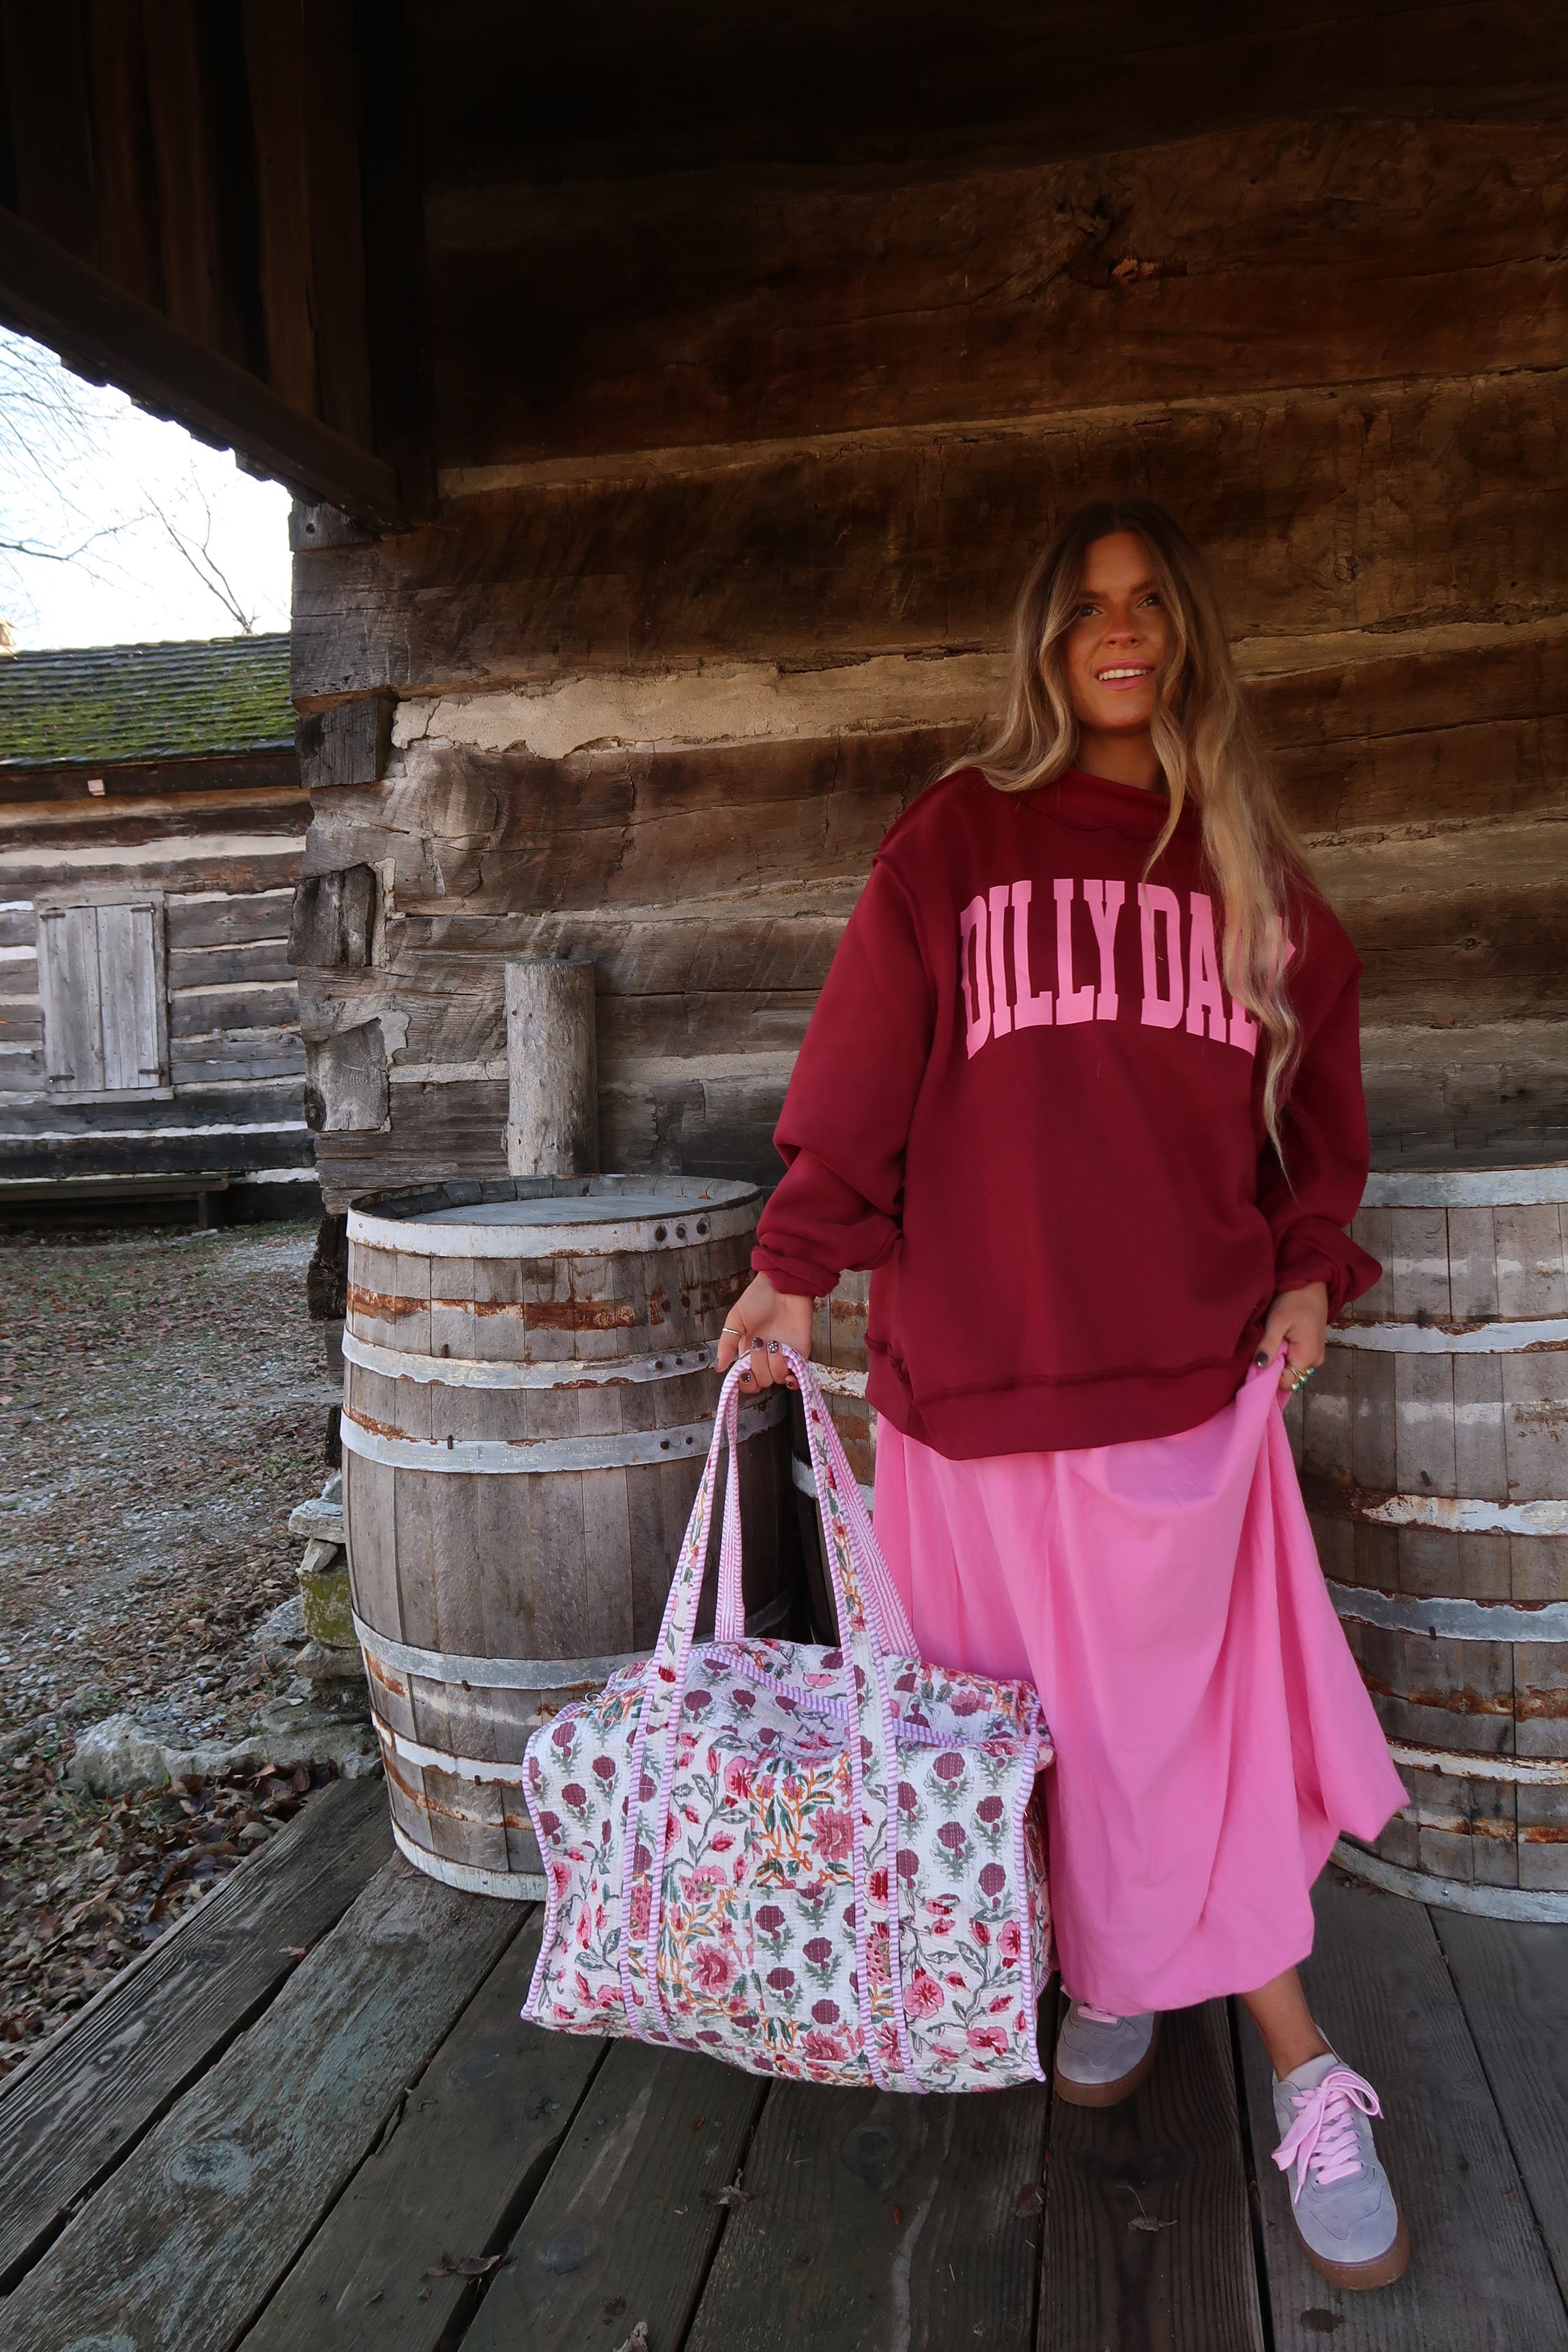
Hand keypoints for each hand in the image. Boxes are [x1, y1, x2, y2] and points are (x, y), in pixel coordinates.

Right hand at [716, 1274, 814, 1391]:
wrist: (783, 1284)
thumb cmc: (758, 1298)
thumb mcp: (735, 1319)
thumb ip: (726, 1344)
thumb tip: (719, 1367)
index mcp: (749, 1351)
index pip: (747, 1380)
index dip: (745, 1382)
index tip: (744, 1372)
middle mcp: (766, 1357)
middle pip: (762, 1381)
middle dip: (759, 1366)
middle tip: (759, 1343)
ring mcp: (784, 1356)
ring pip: (778, 1378)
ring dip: (774, 1364)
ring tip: (774, 1344)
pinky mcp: (801, 1353)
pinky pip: (799, 1376)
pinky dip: (793, 1378)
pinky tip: (788, 1370)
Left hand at [1255, 1281, 1328, 1398]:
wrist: (1312, 1284)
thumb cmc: (1294, 1300)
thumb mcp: (1277, 1321)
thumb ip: (1269, 1346)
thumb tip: (1258, 1367)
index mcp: (1307, 1357)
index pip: (1285, 1382)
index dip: (1269, 1376)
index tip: (1256, 1363)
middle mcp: (1315, 1361)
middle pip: (1290, 1377)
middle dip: (1273, 1369)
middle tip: (1261, 1351)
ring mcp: (1316, 1355)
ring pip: (1292, 1369)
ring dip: (1279, 1361)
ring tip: (1269, 1344)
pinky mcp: (1313, 1348)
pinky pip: (1297, 1360)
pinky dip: (1285, 1355)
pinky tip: (1278, 1342)